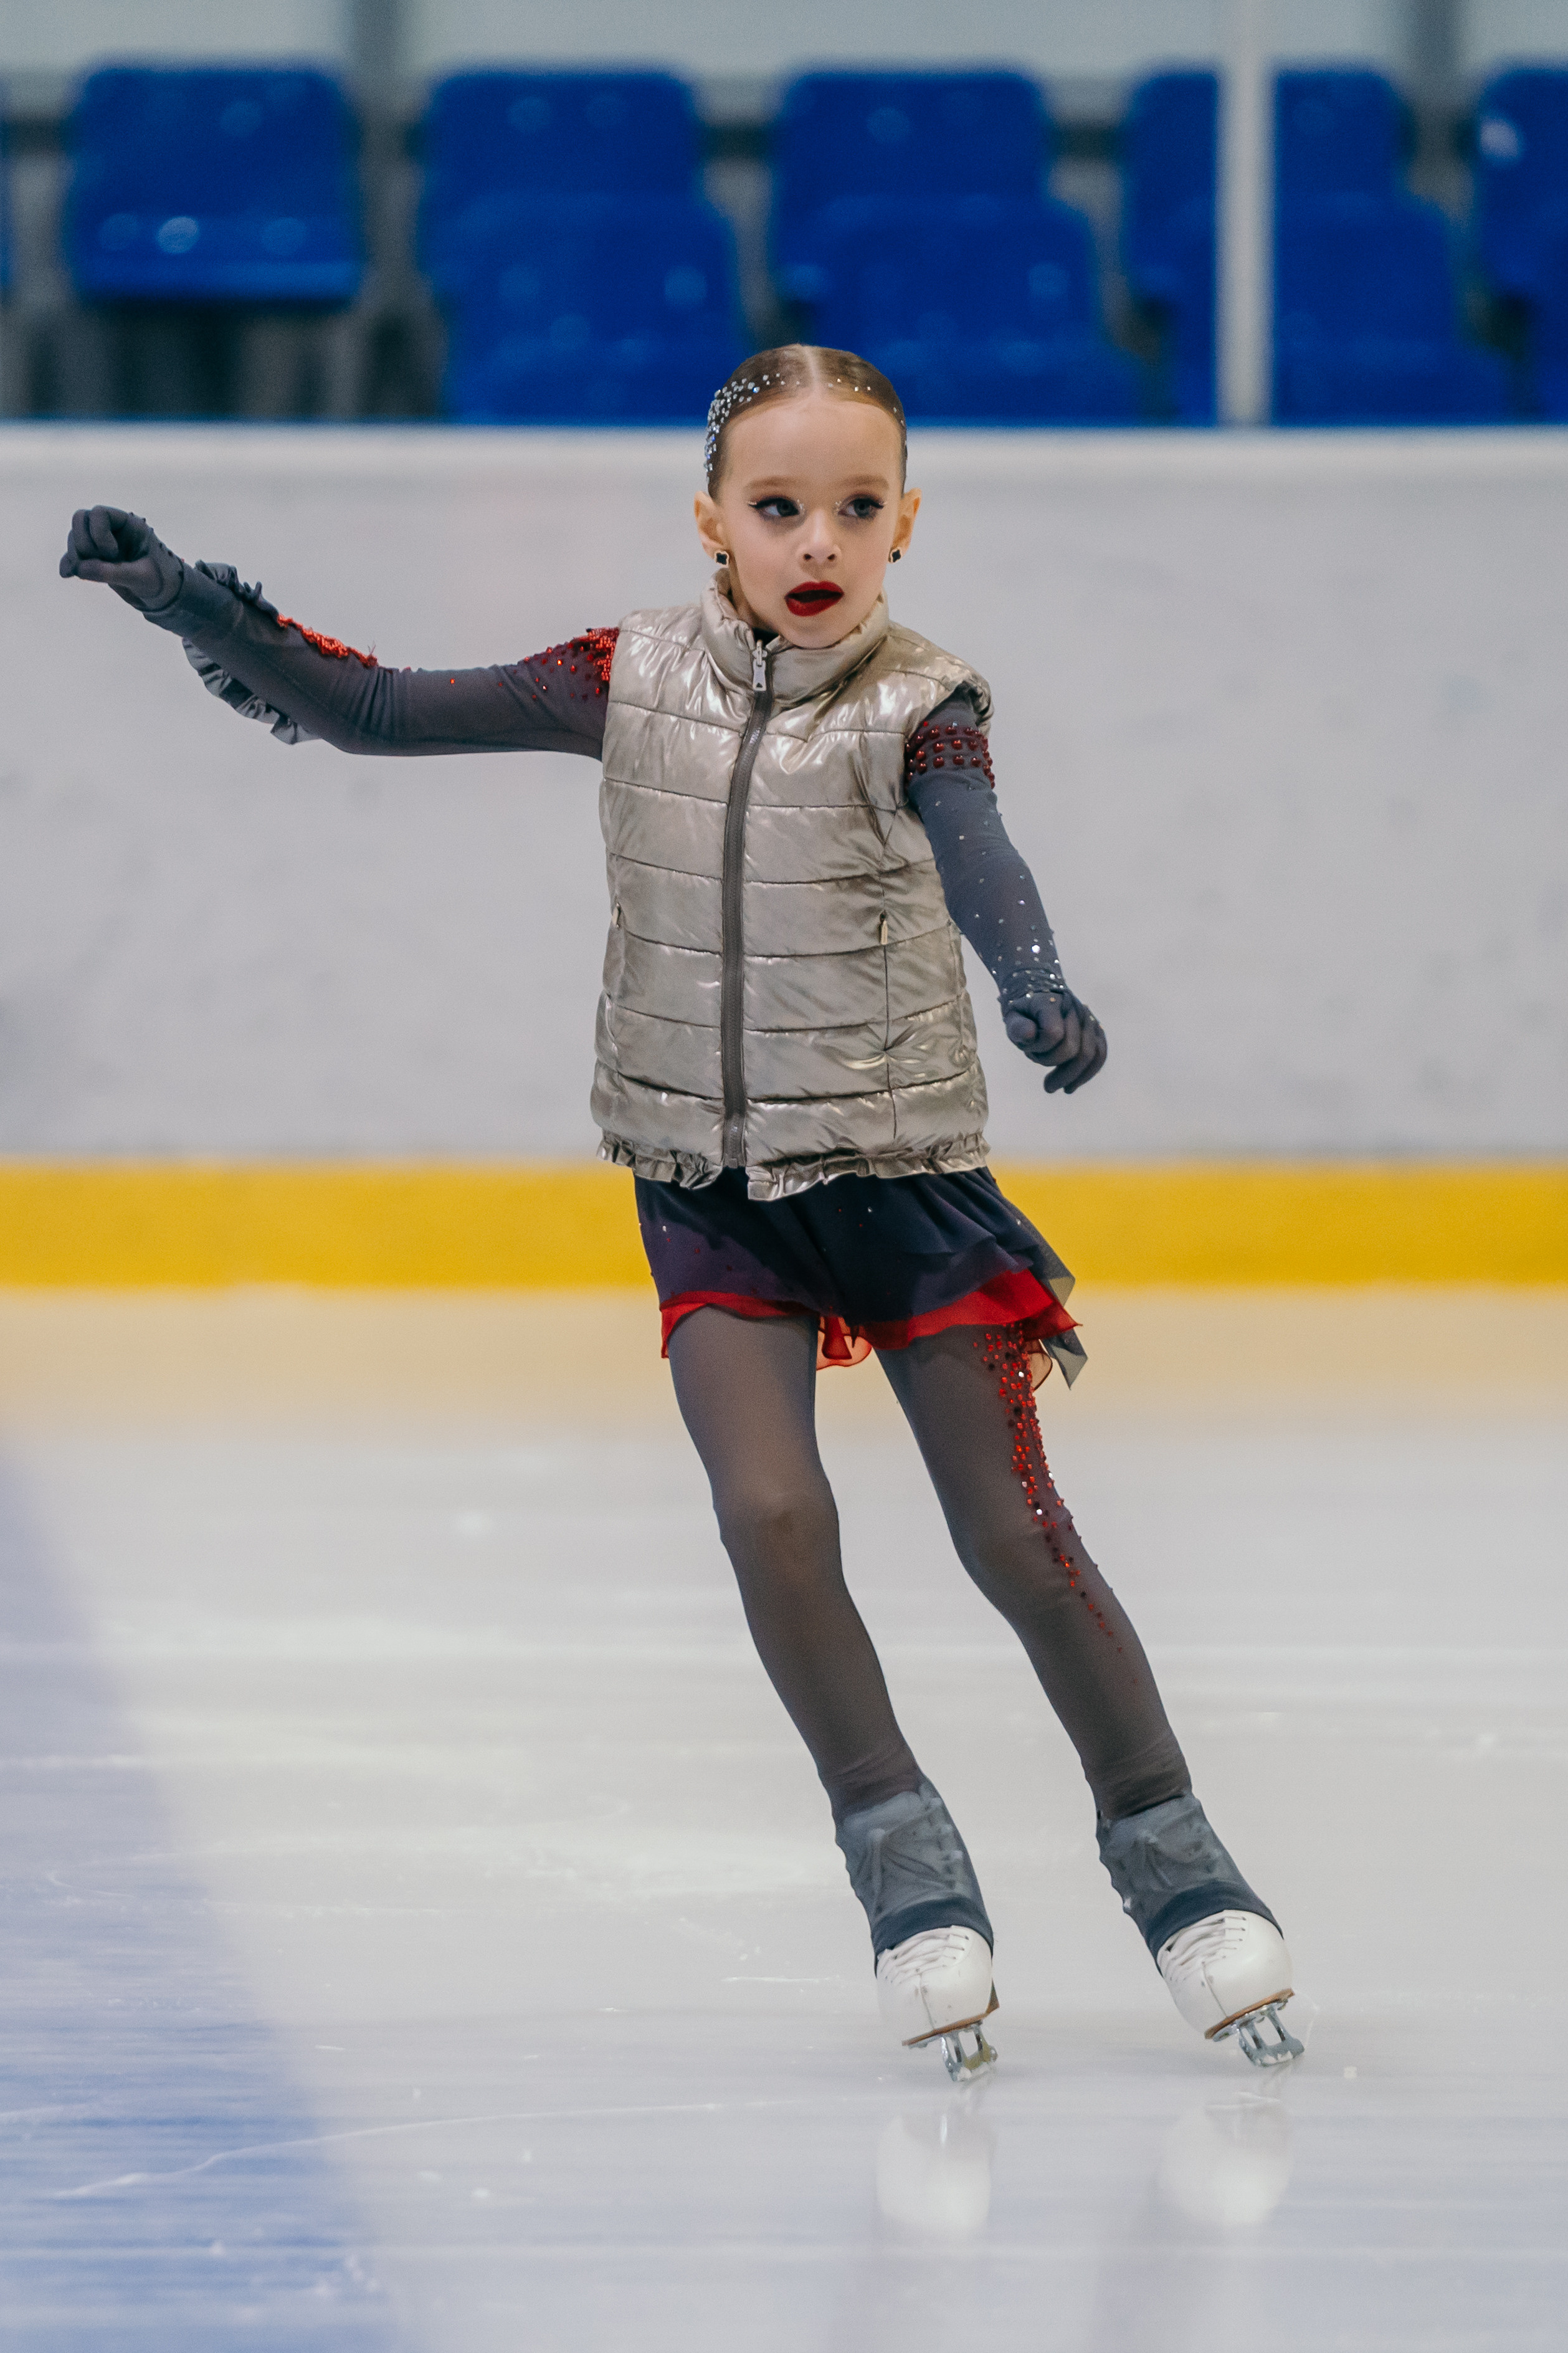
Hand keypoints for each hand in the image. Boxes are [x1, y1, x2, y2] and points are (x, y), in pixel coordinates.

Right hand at [59, 506, 183, 611]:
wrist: (164, 598)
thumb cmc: (161, 582)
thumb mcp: (141, 578)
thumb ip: (113, 572)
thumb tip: (79, 569)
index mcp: (129, 525)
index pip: (99, 513)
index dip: (98, 533)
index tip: (113, 555)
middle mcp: (113, 530)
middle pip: (81, 519)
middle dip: (82, 542)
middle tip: (96, 562)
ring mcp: (102, 543)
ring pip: (75, 537)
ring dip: (75, 554)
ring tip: (86, 574)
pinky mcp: (95, 560)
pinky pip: (74, 556)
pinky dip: (69, 564)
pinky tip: (67, 575)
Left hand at [1003, 987, 1106, 1093]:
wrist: (1040, 994)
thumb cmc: (1024, 1011)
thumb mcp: (1012, 1017)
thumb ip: (1017, 1027)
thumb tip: (1030, 1035)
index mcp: (1051, 1003)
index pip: (1054, 1034)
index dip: (1040, 1049)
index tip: (1028, 1050)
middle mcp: (1074, 1008)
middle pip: (1075, 1049)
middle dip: (1060, 1072)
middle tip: (1047, 1086)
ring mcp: (1088, 1018)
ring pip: (1092, 1054)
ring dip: (1076, 1077)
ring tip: (1063, 1089)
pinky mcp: (1096, 1029)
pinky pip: (1100, 1054)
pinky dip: (1089, 1073)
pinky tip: (1073, 1085)